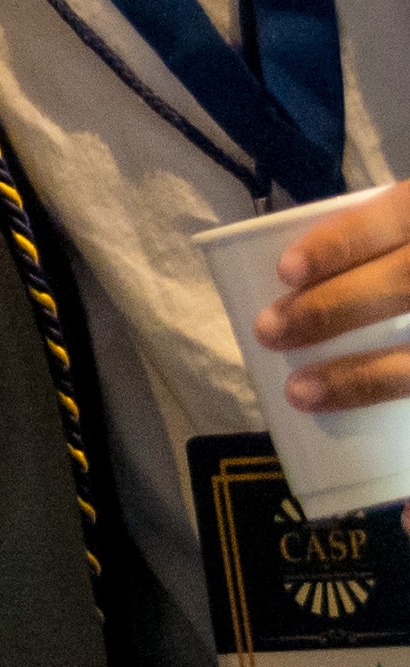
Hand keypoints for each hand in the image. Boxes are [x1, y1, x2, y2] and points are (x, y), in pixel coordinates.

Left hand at [258, 179, 409, 408]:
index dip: (343, 241)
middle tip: (270, 330)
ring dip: (365, 375)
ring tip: (302, 392)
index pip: (399, 214)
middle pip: (409, 282)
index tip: (286, 271)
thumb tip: (305, 283)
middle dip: (335, 308)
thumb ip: (392, 246)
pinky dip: (407, 419)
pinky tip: (380, 451)